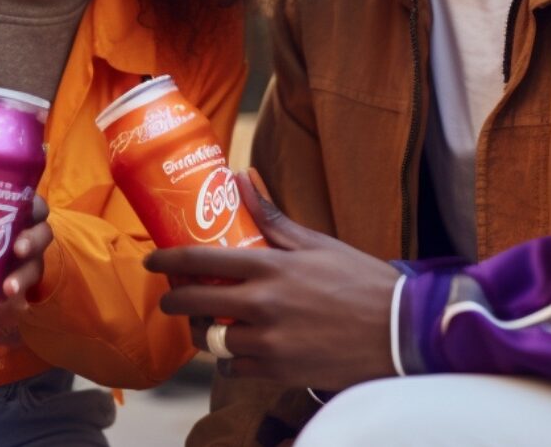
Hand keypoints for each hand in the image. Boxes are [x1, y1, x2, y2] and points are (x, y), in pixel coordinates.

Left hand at [0, 194, 52, 344]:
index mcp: (3, 210)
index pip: (30, 201)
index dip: (35, 205)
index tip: (28, 210)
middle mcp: (17, 232)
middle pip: (41, 232)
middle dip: (34, 240)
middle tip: (19, 250)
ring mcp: (17, 261)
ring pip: (35, 262)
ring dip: (26, 273)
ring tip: (9, 287)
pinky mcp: (13, 283)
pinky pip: (24, 286)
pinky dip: (17, 291)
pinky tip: (3, 297)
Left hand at [144, 172, 400, 391]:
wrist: (399, 331)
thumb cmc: (359, 281)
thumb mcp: (316, 243)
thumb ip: (272, 217)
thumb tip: (242, 179)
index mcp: (270, 267)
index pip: (201, 261)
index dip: (168, 260)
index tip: (152, 259)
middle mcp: (263, 305)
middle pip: (194, 304)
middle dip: (173, 301)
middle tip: (170, 297)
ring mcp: (269, 342)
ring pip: (212, 341)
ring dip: (203, 333)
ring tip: (206, 323)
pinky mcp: (279, 372)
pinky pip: (236, 369)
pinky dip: (231, 360)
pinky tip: (237, 349)